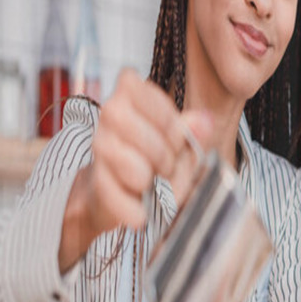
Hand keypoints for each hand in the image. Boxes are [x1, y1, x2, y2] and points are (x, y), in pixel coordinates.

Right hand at [84, 68, 213, 235]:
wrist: (127, 193)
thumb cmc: (158, 157)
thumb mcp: (182, 142)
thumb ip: (194, 131)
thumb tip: (204, 121)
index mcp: (131, 96)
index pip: (139, 88)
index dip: (164, 116)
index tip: (176, 138)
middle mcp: (110, 116)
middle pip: (126, 120)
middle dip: (159, 149)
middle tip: (167, 166)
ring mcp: (100, 148)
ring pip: (122, 157)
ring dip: (148, 177)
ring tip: (154, 184)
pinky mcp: (96, 181)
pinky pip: (112, 192)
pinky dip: (132, 208)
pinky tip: (141, 213)